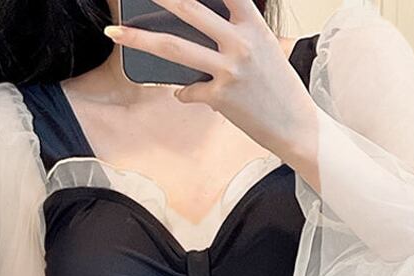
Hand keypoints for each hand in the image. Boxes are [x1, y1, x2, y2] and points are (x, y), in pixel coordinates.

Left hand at [103, 0, 318, 170]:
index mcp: (254, 24)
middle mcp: (241, 42)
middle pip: (190, 10)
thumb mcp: (266, 48)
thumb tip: (201, 30)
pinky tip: (185, 93)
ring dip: (140, 39)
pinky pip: (187, 91)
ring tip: (116, 33)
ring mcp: (229, 69)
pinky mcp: (221, 97)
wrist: (296, 125)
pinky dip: (182, 92)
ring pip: (175, 49)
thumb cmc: (279, 86)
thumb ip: (237, 33)